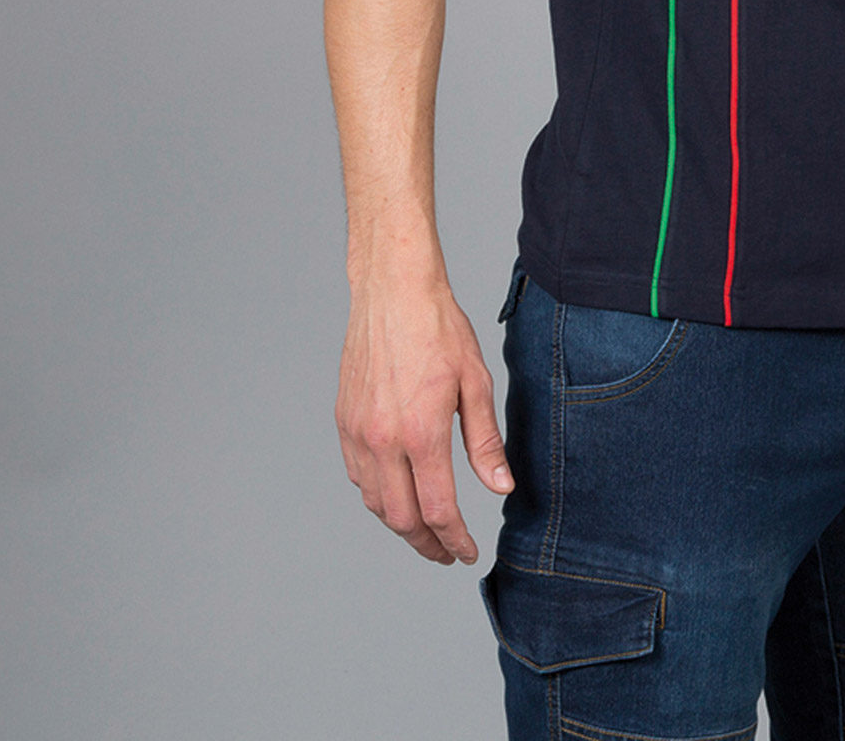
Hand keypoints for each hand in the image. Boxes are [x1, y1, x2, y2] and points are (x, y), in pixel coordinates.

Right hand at [336, 273, 512, 564]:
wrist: (393, 292)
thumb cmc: (439, 329)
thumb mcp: (476, 382)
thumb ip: (485, 442)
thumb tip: (500, 488)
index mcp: (421, 433)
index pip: (438, 510)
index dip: (454, 540)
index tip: (467, 553)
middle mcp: (383, 440)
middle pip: (402, 518)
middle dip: (426, 544)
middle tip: (446, 553)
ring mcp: (358, 433)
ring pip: (375, 503)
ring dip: (400, 524)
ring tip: (425, 530)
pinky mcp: (344, 421)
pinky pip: (358, 476)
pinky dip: (378, 496)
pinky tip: (397, 493)